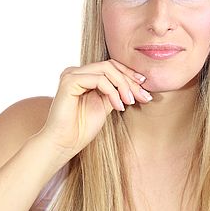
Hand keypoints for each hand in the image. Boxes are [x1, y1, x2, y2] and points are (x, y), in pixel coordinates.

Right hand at [37, 59, 151, 160]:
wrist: (64, 144)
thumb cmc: (82, 129)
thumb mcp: (106, 105)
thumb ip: (116, 91)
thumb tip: (138, 84)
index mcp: (84, 76)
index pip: (111, 66)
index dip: (130, 74)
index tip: (145, 87)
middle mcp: (76, 71)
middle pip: (111, 65)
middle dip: (130, 80)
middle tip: (143, 96)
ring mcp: (71, 74)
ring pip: (106, 69)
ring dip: (123, 85)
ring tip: (130, 102)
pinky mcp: (69, 80)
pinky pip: (98, 79)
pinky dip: (112, 91)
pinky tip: (118, 106)